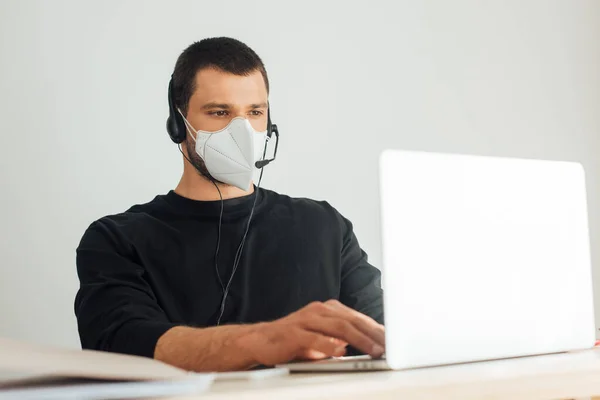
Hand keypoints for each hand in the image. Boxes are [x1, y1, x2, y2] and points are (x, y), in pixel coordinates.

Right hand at [237, 300, 384, 365]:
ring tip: (374, 350)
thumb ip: (342, 338)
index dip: (376, 329)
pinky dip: (329, 345)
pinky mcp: (293, 333)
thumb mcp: (322, 337)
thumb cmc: (293, 339)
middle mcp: (319, 310)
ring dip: (359, 339)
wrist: (260, 340)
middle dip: (373, 334)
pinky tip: (341, 352)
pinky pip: (314, 338)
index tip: (393, 340)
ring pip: (338, 327)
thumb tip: (369, 343)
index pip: (357, 318)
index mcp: (328, 309)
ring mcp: (306, 320)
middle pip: (352, 320)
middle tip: (389, 346)